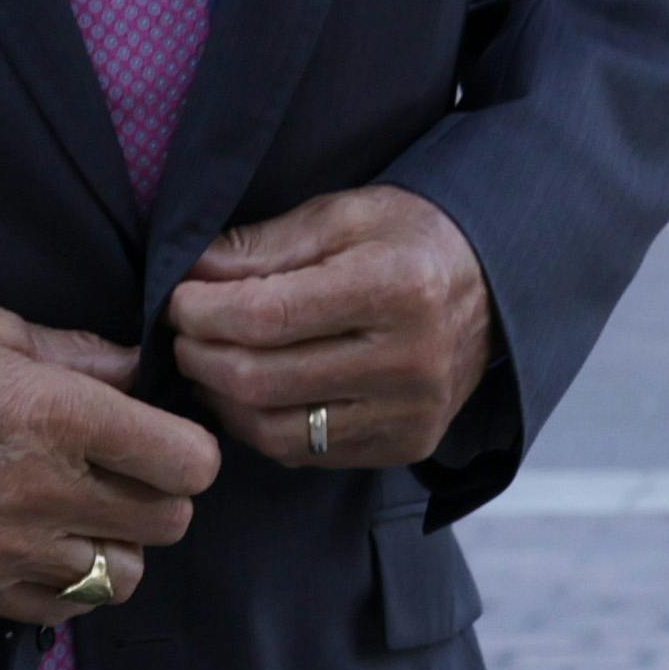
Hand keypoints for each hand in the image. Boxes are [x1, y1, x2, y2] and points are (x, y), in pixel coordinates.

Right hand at [0, 303, 218, 625]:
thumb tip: (139, 372)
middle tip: (124, 472)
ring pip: (123, 578)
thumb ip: (81, 356)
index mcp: (57, 413)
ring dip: (117, 546)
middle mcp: (43, 490)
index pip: (187, 462)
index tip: (166, 438)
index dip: (188, 449)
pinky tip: (40, 544)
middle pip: (167, 523)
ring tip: (82, 514)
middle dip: (158, 495)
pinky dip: (66, 585)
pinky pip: (61, 611)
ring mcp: (6, 550)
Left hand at [165, 185, 494, 471]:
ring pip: (277, 431)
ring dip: (223, 400)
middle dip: (201, 356)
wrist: (491, 288)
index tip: (177, 299)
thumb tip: (192, 272)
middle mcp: (410, 361)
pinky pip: (306, 454)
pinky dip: (262, 426)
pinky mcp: (406, 446)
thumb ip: (265, 245)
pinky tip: (250, 393)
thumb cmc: (408, 239)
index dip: (204, 312)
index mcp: (396, 287)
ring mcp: (411, 414)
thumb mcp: (343, 215)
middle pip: (263, 380)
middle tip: (181, 333)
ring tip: (208, 363)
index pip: (268, 316)